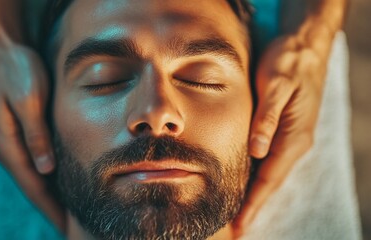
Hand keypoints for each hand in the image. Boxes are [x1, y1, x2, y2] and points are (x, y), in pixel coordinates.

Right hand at [0, 40, 64, 230]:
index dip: (52, 210)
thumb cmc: (17, 73)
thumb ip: (36, 136)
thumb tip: (46, 171)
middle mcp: (11, 150)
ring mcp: (17, 144)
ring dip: (54, 197)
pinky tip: (66, 183)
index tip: (68, 228)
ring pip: (38, 178)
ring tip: (76, 212)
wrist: (4, 51)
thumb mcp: (28, 101)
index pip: (34, 188)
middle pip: (36, 189)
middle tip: (77, 226)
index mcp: (10, 147)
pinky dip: (53, 178)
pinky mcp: (25, 134)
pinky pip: (40, 164)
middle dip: (55, 209)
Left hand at [233, 21, 335, 236]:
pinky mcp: (282, 130)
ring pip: (268, 173)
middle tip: (234, 228)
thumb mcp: (276, 85)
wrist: (304, 46)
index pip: (269, 179)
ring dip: (253, 194)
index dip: (253, 203)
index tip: (240, 225)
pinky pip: (268, 160)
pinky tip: (243, 181)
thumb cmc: (288, 62)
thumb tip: (256, 151)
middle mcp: (293, 143)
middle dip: (252, 206)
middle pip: (269, 182)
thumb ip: (266, 118)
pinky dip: (256, 175)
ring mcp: (289, 138)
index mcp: (293, 137)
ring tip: (236, 213)